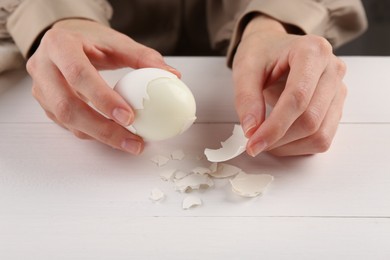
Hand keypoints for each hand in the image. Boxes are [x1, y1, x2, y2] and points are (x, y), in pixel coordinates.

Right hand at [27, 19, 178, 153]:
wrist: (65, 40)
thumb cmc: (90, 40)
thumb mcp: (117, 42)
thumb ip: (144, 58)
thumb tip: (172, 75)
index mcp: (60, 45)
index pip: (79, 75)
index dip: (103, 99)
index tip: (129, 117)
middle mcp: (44, 68)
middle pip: (67, 107)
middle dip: (103, 129)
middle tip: (132, 141)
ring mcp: (41, 89)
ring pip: (67, 121)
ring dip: (100, 136)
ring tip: (129, 143)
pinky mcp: (46, 104)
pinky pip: (68, 125)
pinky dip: (93, 133)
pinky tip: (114, 136)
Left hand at [233, 15, 346, 155]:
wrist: (272, 46)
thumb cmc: (261, 53)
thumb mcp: (245, 69)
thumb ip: (246, 99)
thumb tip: (252, 130)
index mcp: (312, 51)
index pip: (298, 98)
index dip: (274, 126)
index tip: (253, 142)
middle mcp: (332, 69)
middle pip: (311, 119)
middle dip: (279, 138)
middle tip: (254, 142)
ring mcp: (337, 90)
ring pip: (320, 134)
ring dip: (289, 146)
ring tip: (265, 139)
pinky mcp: (336, 107)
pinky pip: (323, 138)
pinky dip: (299, 146)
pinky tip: (280, 138)